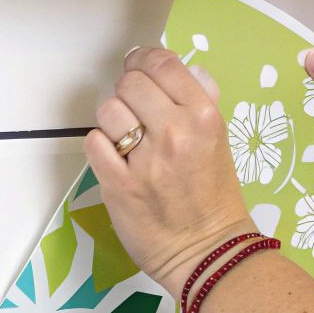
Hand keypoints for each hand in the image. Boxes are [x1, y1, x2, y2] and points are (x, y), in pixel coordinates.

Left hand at [84, 47, 257, 296]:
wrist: (208, 252)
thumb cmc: (214, 198)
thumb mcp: (219, 141)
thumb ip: (201, 101)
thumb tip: (186, 69)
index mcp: (204, 116)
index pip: (163, 64)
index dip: (144, 60)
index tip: (139, 68)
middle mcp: (175, 133)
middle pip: (130, 82)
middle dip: (128, 92)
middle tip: (135, 111)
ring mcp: (145, 160)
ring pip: (108, 109)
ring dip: (113, 120)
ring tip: (127, 139)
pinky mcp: (119, 185)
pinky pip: (94, 142)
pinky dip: (101, 147)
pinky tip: (116, 159)